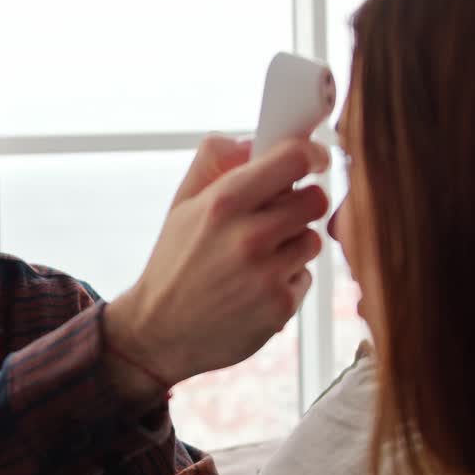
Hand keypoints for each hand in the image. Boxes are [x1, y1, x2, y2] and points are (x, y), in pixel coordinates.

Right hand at [104, 134, 329, 393]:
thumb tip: (252, 141)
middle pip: (315, 199)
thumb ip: (214, 163)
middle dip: (301, 203)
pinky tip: (255, 287)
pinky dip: (287, 279)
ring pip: (312, 239)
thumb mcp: (181, 205)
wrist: (159, 333)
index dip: (310, 155)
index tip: (313, 159)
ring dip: (293, 244)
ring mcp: (267, 274)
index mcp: (223, 203)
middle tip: (278, 215)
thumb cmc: (173, 264)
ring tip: (257, 258)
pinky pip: (306, 275)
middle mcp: (248, 237)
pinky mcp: (280, 307)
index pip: (292, 160)